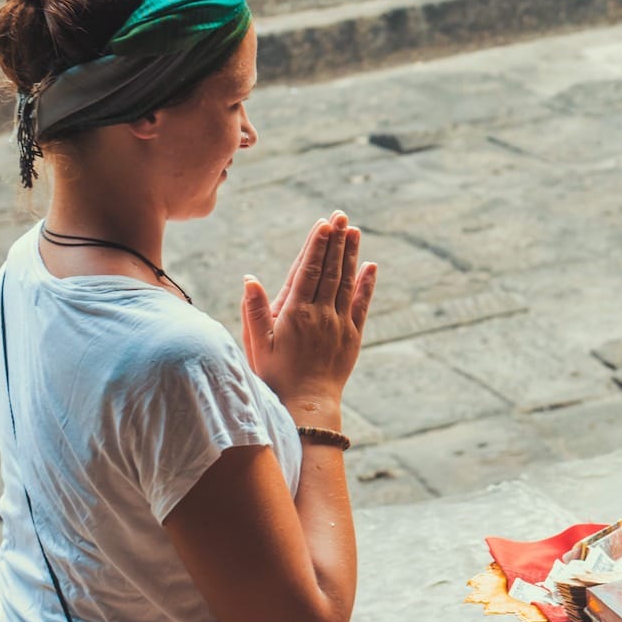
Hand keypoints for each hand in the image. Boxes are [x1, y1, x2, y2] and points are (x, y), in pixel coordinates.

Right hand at [241, 212, 376, 415]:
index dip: (317, 245)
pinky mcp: (352, 336)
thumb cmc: (275, 376)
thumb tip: (250, 278)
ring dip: (351, 255)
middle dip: (335, 240)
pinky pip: (361, 304)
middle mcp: (321, 314)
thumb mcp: (256, 344)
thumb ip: (254, 310)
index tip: (324, 223)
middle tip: (341, 215)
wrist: (307, 405)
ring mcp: (339, 324)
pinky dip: (366, 284)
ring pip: (347, 282)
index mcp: (295, 312)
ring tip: (354, 230)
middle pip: (331, 270)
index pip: (309, 270)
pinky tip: (370, 266)